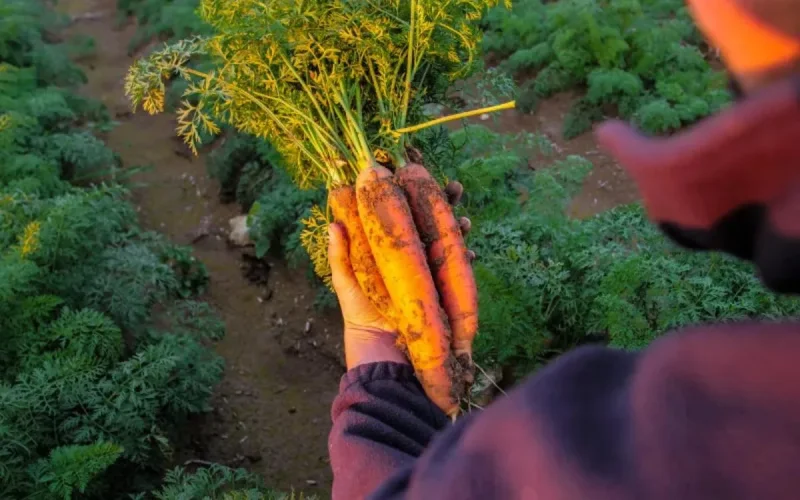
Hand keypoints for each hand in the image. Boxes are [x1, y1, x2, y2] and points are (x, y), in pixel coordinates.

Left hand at [328, 172, 472, 371]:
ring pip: (449, 242)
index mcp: (390, 254)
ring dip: (458, 227)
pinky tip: (470, 251)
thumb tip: (333, 223)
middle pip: (430, 223)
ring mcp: (432, 276)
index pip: (404, 217)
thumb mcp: (349, 287)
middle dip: (444, 204)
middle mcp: (413, 260)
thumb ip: (342, 258)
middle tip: (455, 188)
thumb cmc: (362, 324)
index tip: (418, 180)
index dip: (411, 197)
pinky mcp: (447, 293)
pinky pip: (460, 271)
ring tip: (465, 218)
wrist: (388, 364)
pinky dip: (466, 259)